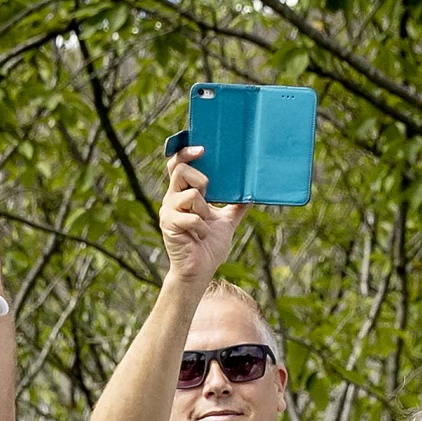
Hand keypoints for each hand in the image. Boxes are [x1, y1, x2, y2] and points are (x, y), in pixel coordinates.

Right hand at [155, 149, 246, 287]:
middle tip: (209, 194)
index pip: (178, 164)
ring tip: (204, 225)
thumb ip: (236, 205)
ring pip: (191, 194)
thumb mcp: (226, 221)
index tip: (202, 149)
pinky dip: (202, 228)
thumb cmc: (209, 247)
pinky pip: (192, 216)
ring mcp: (168, 211)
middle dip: (200, 179)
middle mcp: (172, 198)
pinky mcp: (169, 224)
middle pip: (180, 170)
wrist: (199, 271)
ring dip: (204, 210)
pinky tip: (201, 236)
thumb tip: (253, 192)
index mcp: (183, 193)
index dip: (186, 152)